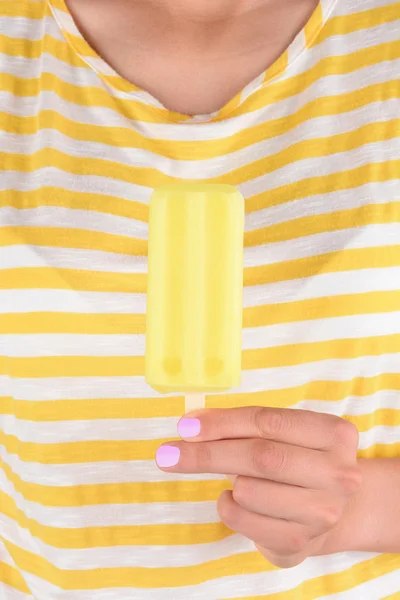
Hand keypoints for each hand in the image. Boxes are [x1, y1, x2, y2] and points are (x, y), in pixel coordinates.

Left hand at [155, 406, 361, 567]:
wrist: (331, 507)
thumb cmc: (297, 459)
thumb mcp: (284, 433)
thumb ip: (243, 426)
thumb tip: (192, 424)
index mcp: (335, 434)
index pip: (269, 421)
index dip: (222, 422)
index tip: (185, 425)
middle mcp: (339, 475)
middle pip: (260, 457)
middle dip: (206, 454)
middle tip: (167, 453)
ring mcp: (324, 513)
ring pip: (249, 490)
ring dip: (228, 482)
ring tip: (238, 479)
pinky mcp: (301, 543)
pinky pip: (243, 521)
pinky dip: (228, 507)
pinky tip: (238, 500)